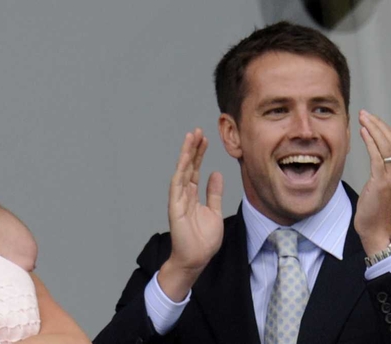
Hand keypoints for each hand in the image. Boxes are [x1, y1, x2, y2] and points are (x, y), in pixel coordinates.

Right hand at [158, 129, 223, 300]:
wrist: (196, 259)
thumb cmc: (203, 240)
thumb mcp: (214, 212)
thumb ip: (214, 193)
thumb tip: (215, 174)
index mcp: (192, 196)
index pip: (195, 170)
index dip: (199, 154)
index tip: (204, 138)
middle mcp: (184, 194)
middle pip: (188, 166)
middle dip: (192, 149)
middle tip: (197, 131)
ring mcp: (178, 200)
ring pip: (182, 171)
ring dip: (186, 155)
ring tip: (191, 138)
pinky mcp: (175, 207)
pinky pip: (177, 186)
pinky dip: (180, 172)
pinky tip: (184, 160)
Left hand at [354, 110, 390, 254]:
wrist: (375, 227)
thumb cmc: (372, 208)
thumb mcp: (376, 184)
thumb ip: (377, 169)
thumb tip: (369, 152)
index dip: (383, 128)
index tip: (370, 118)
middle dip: (378, 124)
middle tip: (365, 113)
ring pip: (386, 145)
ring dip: (373, 128)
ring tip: (362, 118)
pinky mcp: (382, 181)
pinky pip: (377, 156)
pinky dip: (370, 142)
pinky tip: (362, 132)